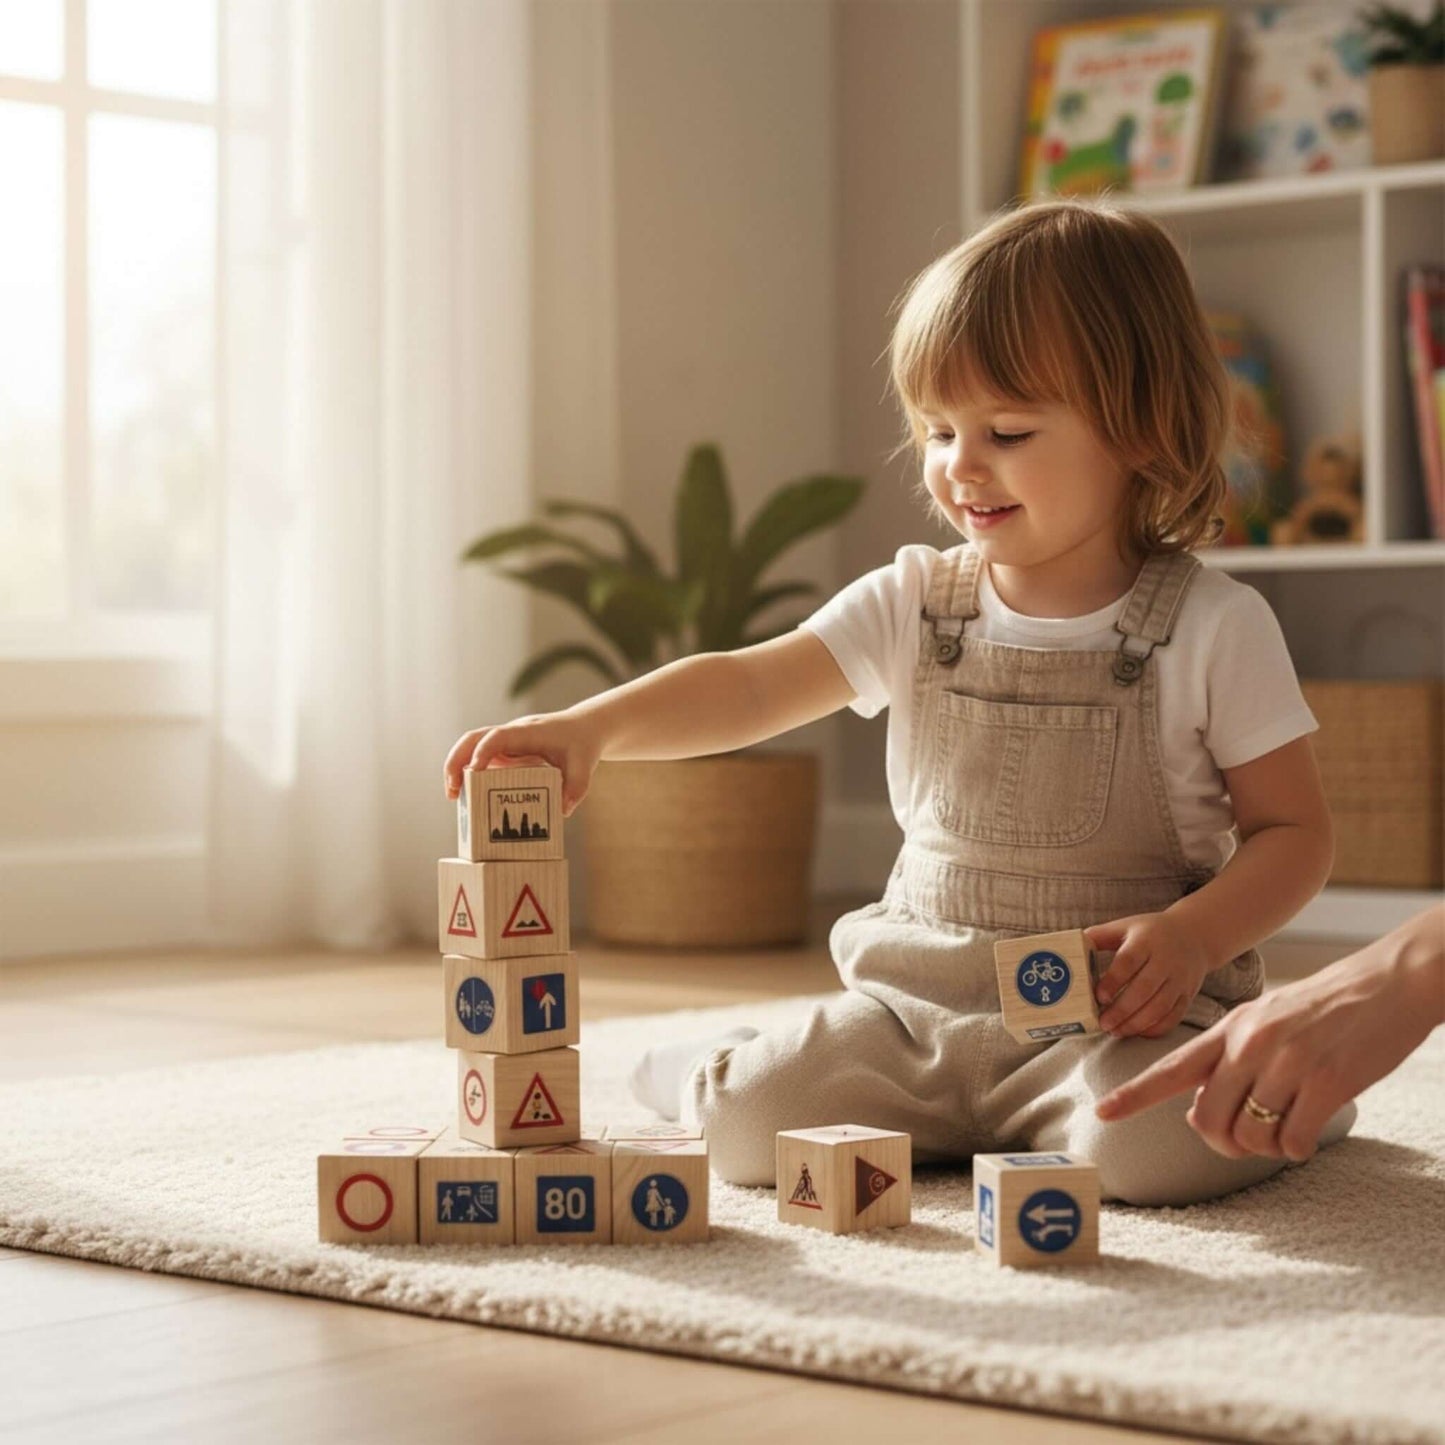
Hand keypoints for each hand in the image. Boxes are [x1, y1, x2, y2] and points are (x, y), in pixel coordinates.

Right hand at [442, 711, 601, 814]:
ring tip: (454, 797)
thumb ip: (577, 787)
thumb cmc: (582, 742)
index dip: (482, 752)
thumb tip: (563, 810)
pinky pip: (482, 759)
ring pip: (472, 747)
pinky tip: (470, 797)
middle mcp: (512, 734)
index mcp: (528, 732)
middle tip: (452, 791)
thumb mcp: (585, 765)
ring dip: (458, 767)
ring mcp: (507, 742)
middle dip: (456, 761)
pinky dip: (471, 774)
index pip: (497, 736)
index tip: (472, 772)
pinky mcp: (506, 752)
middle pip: (473, 738)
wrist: (585, 727)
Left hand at [1084, 912, 1214, 1039]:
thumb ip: (1099, 936)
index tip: (1098, 997)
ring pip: (1160, 1006)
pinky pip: (1174, 1016)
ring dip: (1137, 1023)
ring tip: (1116, 1031)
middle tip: (1103, 1023)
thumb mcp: (1126, 926)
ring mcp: (1180, 979)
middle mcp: (1166, 960)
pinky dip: (1155, 1028)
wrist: (1195, 935)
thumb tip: (1071, 947)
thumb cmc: (1151, 932)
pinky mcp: (1188, 994)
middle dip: (1122, 1010)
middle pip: (1145, 989)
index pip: (1129, 961)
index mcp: (1146, 941)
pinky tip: (1137, 1032)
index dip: (1114, 980)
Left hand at [1094, 930, 1441, 1160]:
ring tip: (1286, 1126)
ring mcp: (1287, 1064)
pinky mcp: (1326, 1083)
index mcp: (1231, 1027)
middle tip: (1243, 1141)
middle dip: (1221, 1142)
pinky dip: (1297, 1148)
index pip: (1171, 1066)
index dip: (1134, 1094)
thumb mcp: (1266, 1018)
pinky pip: (1291, 1142)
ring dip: (1265, 1146)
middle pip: (1208, 1119)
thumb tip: (1200, 1109)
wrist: (1389, 982)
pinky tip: (1309, 1129)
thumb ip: (1230, 1056)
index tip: (1102, 1112)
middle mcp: (1250, 1044)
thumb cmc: (1326, 1006)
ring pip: (1251, 1136)